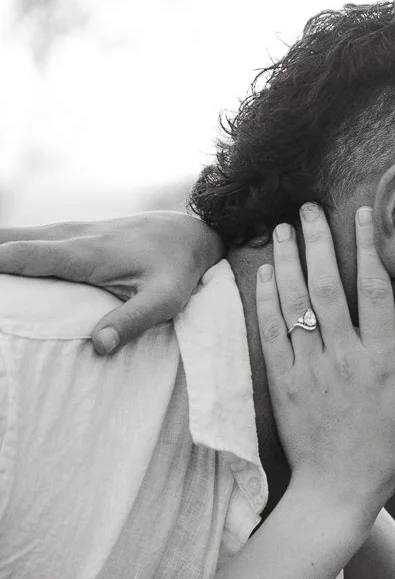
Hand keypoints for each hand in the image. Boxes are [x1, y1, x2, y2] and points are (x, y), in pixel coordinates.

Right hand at [0, 213, 224, 352]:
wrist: (192, 232)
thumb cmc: (178, 270)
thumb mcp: (167, 300)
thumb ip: (133, 323)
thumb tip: (98, 348)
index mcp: (83, 254)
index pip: (20, 257)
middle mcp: (67, 236)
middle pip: (5, 240)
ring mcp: (66, 231)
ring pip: (10, 234)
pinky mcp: (68, 233)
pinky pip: (22, 237)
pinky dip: (1, 245)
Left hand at [257, 204, 394, 506]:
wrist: (336, 493)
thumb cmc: (389, 457)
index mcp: (382, 360)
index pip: (374, 291)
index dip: (368, 249)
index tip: (363, 216)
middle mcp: (343, 357)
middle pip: (327, 285)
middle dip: (317, 241)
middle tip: (309, 208)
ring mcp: (308, 368)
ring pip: (295, 302)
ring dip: (287, 261)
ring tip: (282, 227)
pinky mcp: (281, 383)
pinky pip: (272, 332)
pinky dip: (266, 299)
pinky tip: (264, 273)